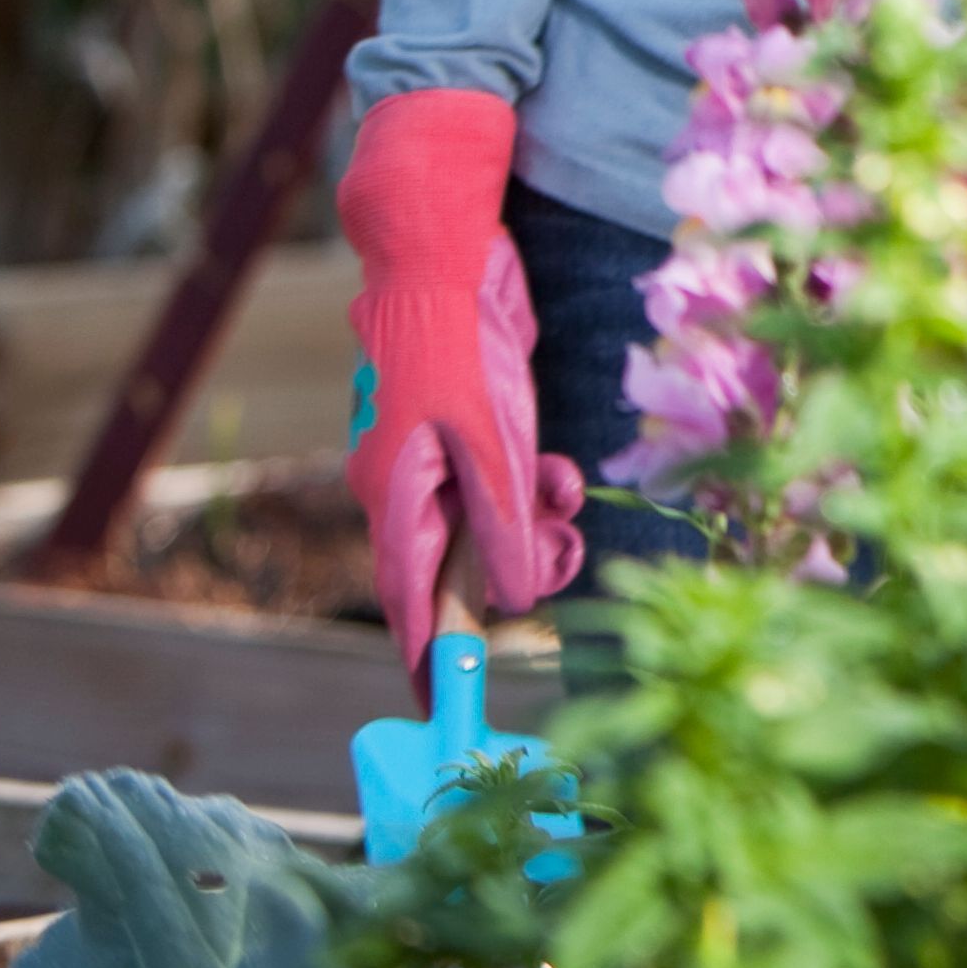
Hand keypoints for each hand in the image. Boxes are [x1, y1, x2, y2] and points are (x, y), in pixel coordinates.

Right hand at [334, 89, 587, 677]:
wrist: (445, 260)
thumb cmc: (456, 346)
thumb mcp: (490, 443)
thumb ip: (501, 524)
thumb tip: (509, 602)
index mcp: (396, 498)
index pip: (409, 599)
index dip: (425, 654)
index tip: (439, 707)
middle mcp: (410, 488)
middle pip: (460, 567)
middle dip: (514, 575)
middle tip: (562, 569)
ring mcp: (441, 460)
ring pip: (491, 526)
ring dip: (537, 527)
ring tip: (570, 506)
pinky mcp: (473, 432)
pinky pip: (505, 485)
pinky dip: (538, 488)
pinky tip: (564, 473)